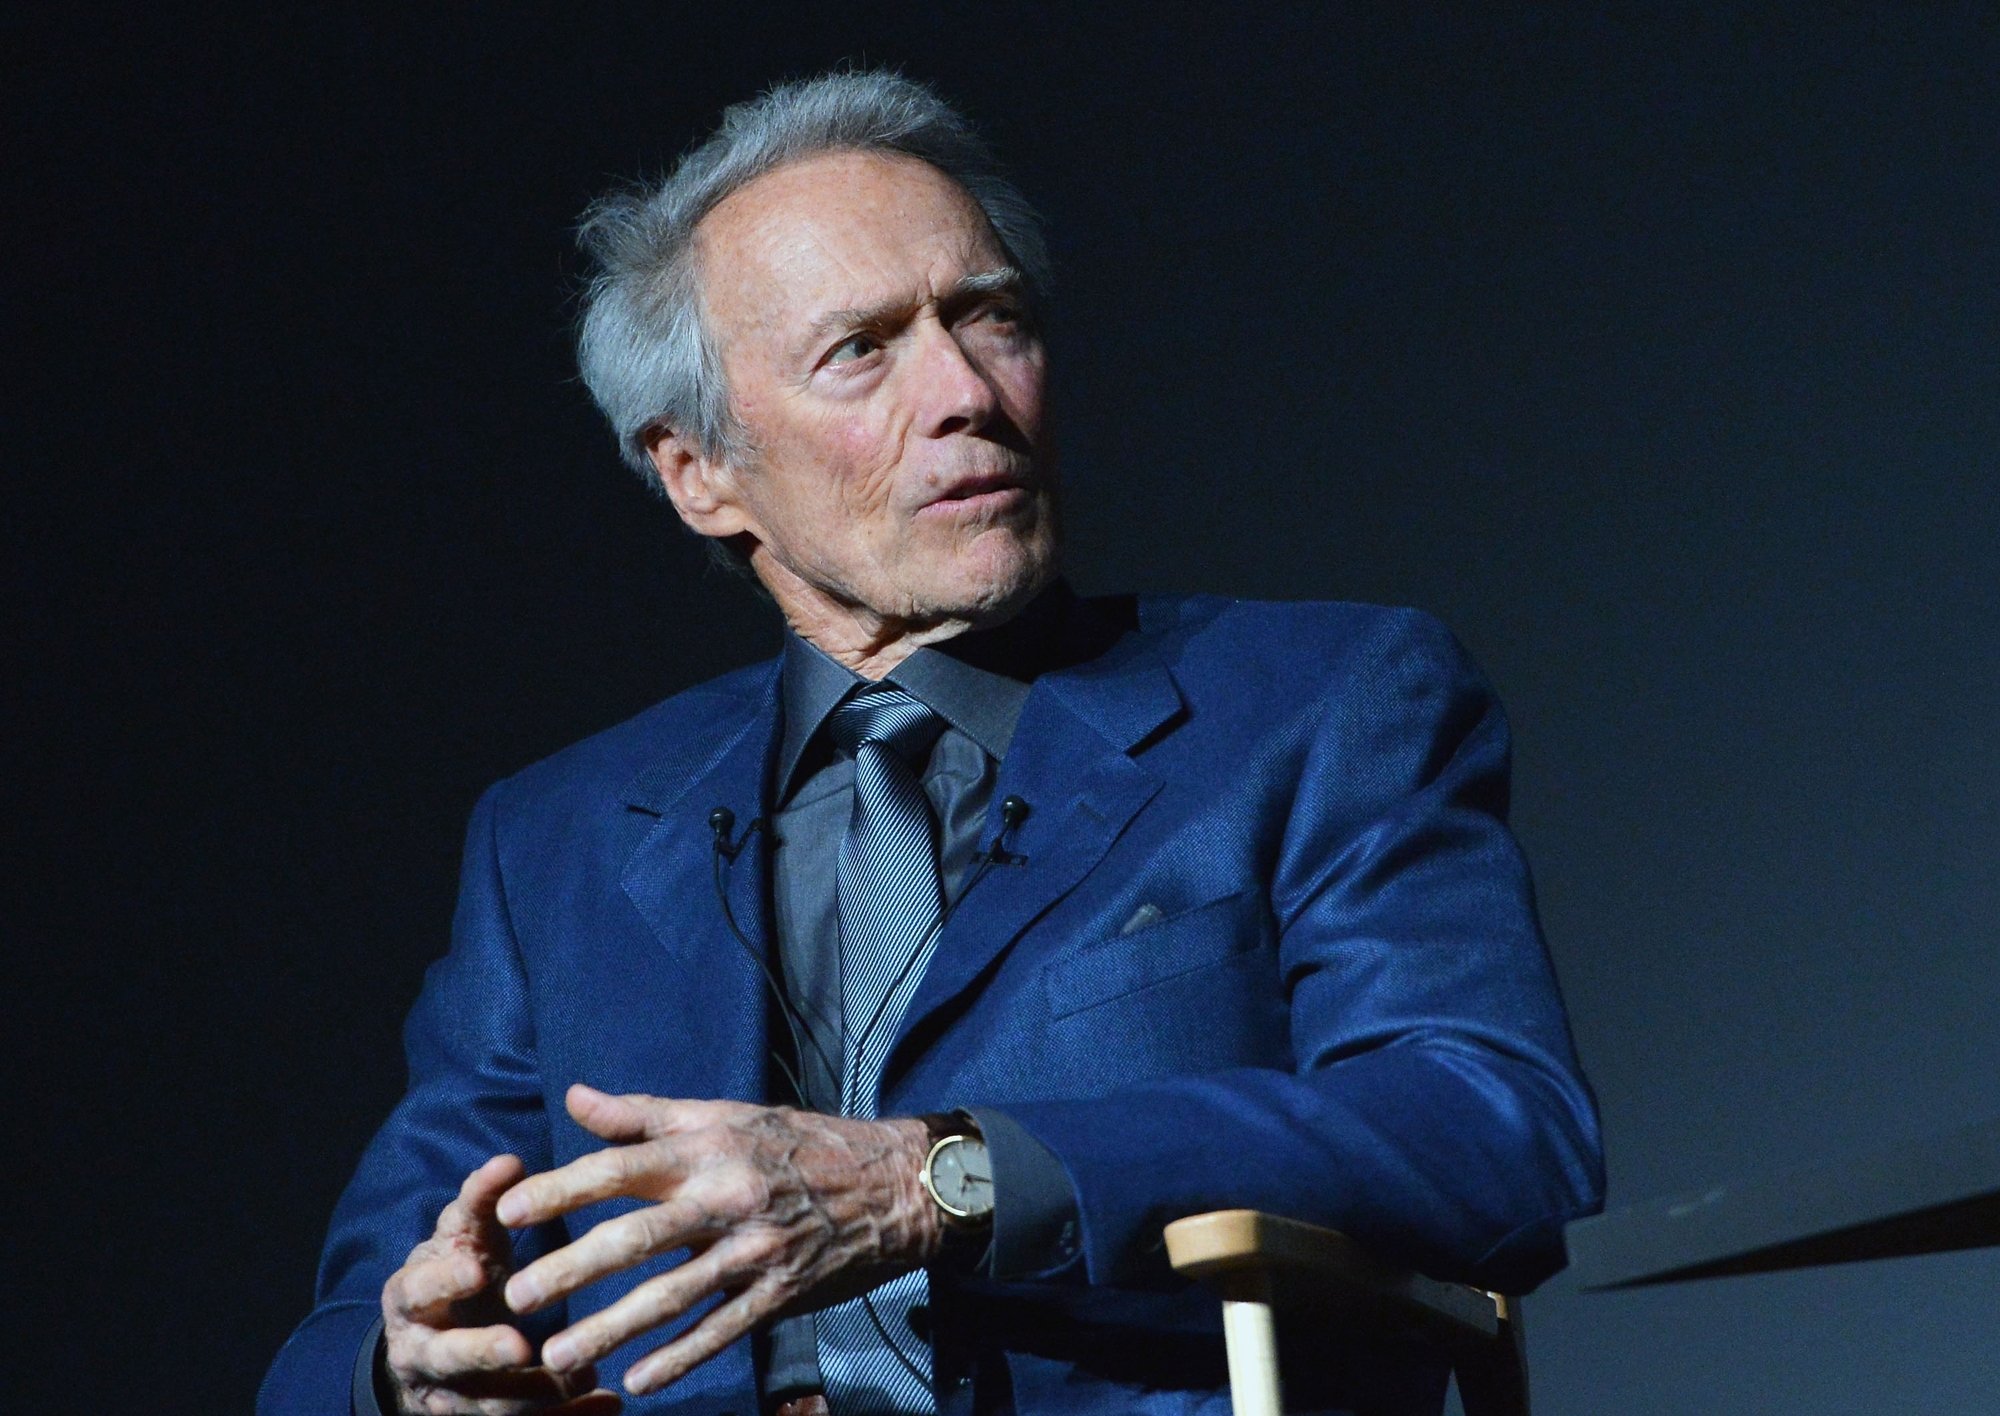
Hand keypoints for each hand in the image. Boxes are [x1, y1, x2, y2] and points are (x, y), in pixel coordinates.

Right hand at [380, 1154, 622, 1414]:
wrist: (426, 1343)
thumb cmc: (455, 1271)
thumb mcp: (460, 1237)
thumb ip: (481, 1202)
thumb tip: (510, 1160)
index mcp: (412, 1298)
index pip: (418, 1290)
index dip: (442, 1281)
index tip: (475, 1267)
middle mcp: (421, 1351)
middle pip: (446, 1358)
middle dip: (481, 1352)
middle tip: (520, 1344)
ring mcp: (448, 1395)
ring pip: (486, 1403)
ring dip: (534, 1393)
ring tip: (584, 1375)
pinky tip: (610, 1405)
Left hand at [496, 1084, 942, 1395]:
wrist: (891, 1184)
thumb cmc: (799, 1143)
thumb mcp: (726, 1116)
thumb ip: (645, 1114)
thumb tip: (575, 1098)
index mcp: (708, 1148)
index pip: (620, 1167)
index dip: (562, 1190)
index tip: (509, 1213)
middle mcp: (727, 1197)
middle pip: (637, 1236)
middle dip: (572, 1267)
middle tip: (517, 1296)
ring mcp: (755, 1250)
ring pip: (672, 1295)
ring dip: (611, 1326)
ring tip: (559, 1352)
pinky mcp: (781, 1292)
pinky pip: (723, 1329)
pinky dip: (681, 1356)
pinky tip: (639, 1379)